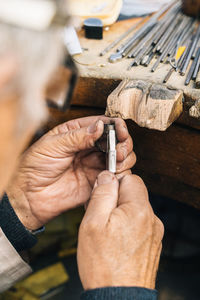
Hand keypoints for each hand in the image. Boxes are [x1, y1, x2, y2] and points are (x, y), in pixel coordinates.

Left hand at [6, 116, 135, 229]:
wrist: (29, 197)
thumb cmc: (34, 167)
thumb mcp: (53, 145)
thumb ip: (78, 136)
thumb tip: (100, 126)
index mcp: (77, 133)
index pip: (102, 123)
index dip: (115, 126)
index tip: (121, 131)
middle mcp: (89, 147)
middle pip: (116, 139)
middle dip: (123, 142)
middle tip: (119, 149)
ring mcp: (94, 164)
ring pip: (121, 156)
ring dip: (125, 157)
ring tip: (116, 161)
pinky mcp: (97, 181)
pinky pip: (117, 175)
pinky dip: (121, 173)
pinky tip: (113, 173)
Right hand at [77, 171, 163, 289]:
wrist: (119, 298)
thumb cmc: (104, 265)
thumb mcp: (93, 224)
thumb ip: (102, 195)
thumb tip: (107, 177)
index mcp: (139, 210)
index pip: (130, 178)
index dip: (113, 183)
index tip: (103, 195)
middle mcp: (151, 219)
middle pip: (133, 194)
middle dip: (115, 200)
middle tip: (100, 216)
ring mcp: (154, 233)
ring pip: (135, 210)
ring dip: (120, 214)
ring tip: (107, 232)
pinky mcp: (152, 244)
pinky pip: (139, 225)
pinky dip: (127, 227)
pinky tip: (116, 241)